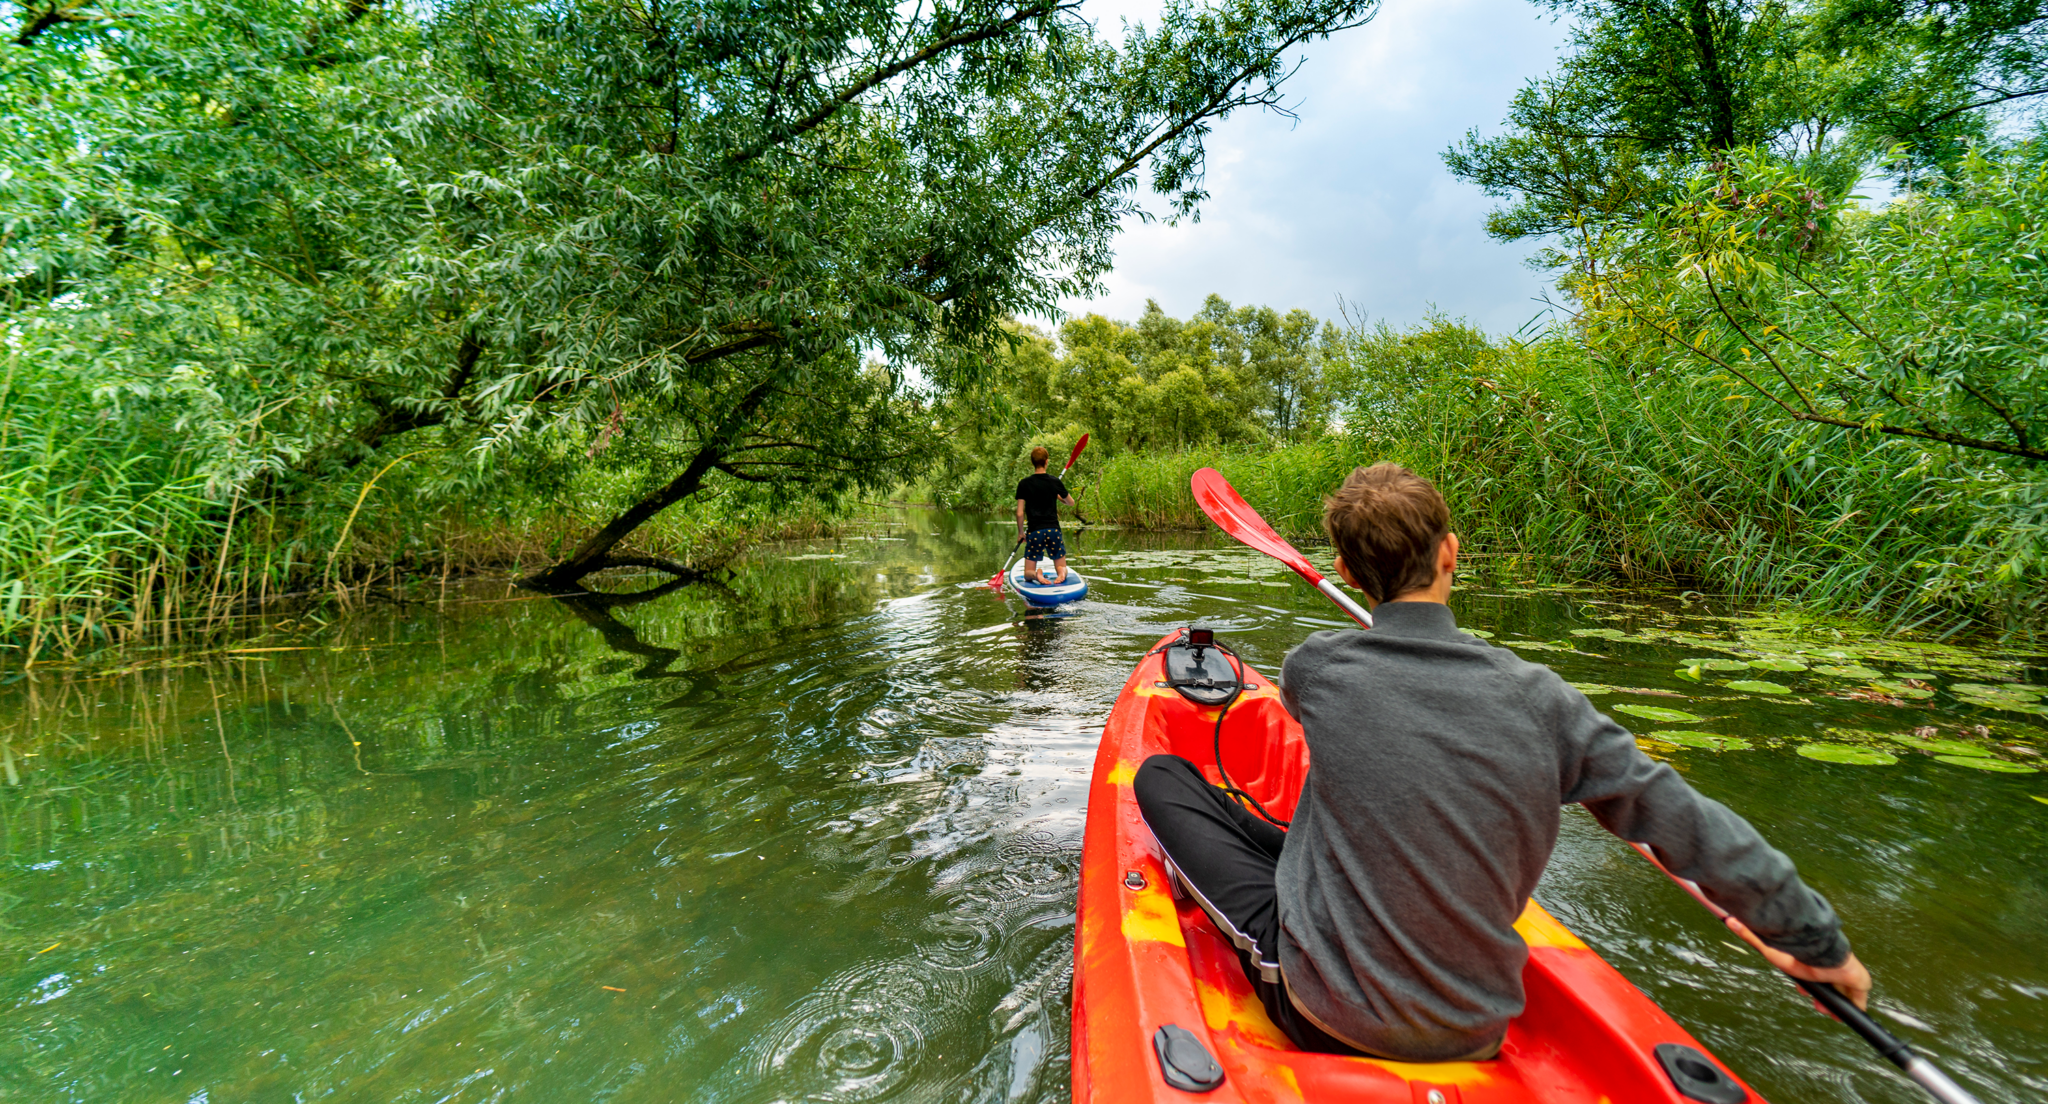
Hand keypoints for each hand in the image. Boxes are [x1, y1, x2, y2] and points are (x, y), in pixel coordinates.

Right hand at [1726, 916, 1871, 1008]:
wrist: (1821, 950)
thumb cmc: (1796, 948)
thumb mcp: (1769, 947)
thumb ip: (1750, 935)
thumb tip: (1729, 919)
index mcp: (1813, 959)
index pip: (1813, 973)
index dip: (1807, 984)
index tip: (1802, 990)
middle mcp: (1830, 966)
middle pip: (1828, 984)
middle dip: (1821, 997)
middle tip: (1816, 1004)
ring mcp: (1845, 974)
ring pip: (1843, 993)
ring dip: (1834, 1004)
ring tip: (1825, 1010)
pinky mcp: (1859, 983)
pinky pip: (1858, 1001)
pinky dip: (1854, 1009)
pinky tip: (1846, 1015)